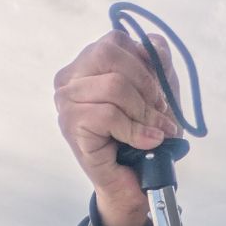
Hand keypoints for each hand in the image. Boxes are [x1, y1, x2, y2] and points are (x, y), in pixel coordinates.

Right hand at [54, 31, 181, 225]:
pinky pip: (109, 115)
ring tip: (156, 132)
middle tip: (159, 112)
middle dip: (145, 84)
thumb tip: (155, 44)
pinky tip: (146, 142)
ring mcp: (65, 104)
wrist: (133, 185)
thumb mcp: (157, 95)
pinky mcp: (72, 127)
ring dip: (144, 113)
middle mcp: (69, 80)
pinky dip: (136, 130)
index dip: (144, 63)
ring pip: (114, 86)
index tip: (158, 92)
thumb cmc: (142, 138)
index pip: (115, 40)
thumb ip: (157, 64)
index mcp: (85, 65)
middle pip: (111, 55)